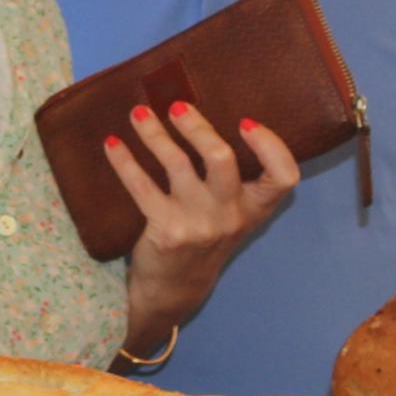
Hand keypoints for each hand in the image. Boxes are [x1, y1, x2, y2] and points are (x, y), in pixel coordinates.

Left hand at [109, 103, 301, 346]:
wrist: (177, 289)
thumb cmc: (208, 237)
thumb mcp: (233, 213)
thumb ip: (234, 177)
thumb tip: (203, 114)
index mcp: (254, 208)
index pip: (283, 178)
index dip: (271, 146)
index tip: (247, 122)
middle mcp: (230, 215)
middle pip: (222, 160)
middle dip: (197, 127)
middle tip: (177, 106)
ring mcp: (198, 224)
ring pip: (176, 165)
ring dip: (153, 133)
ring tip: (138, 113)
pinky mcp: (166, 231)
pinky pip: (141, 186)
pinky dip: (124, 161)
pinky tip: (112, 143)